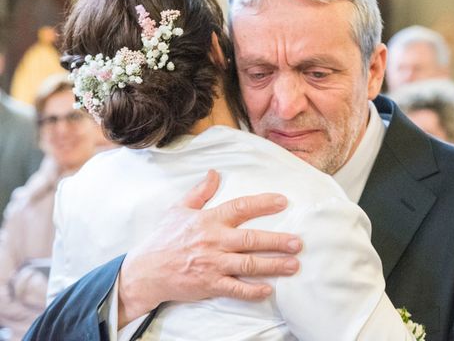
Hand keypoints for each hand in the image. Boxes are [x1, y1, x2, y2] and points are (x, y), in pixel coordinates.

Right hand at [117, 170, 302, 326]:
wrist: (145, 272)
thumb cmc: (163, 239)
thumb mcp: (178, 209)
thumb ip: (200, 192)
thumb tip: (214, 173)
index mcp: (208, 220)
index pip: (240, 207)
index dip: (263, 204)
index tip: (282, 201)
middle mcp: (214, 242)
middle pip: (251, 240)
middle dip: (277, 241)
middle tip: (297, 243)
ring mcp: (213, 265)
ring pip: (248, 265)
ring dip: (273, 265)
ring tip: (293, 265)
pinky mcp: (209, 285)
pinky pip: (235, 289)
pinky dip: (252, 291)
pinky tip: (268, 289)